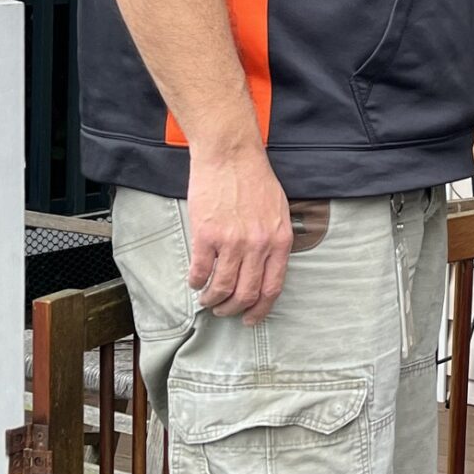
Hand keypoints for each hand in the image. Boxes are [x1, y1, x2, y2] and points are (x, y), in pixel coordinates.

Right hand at [185, 144, 293, 321]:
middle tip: (224, 311)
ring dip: (212, 300)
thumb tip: (269, 268)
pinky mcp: (207, 235)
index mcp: (279, 241)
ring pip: (222, 288)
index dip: (260, 309)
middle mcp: (258, 245)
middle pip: (246, 294)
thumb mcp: (279, 211)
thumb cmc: (254, 178)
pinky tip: (195, 281)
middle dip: (233, 309)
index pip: (272, 288)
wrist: (231, 154)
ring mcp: (232, 241)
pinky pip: (200, 271)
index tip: (250, 318)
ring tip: (207, 299)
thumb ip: (275, 240)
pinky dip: (196, 282)